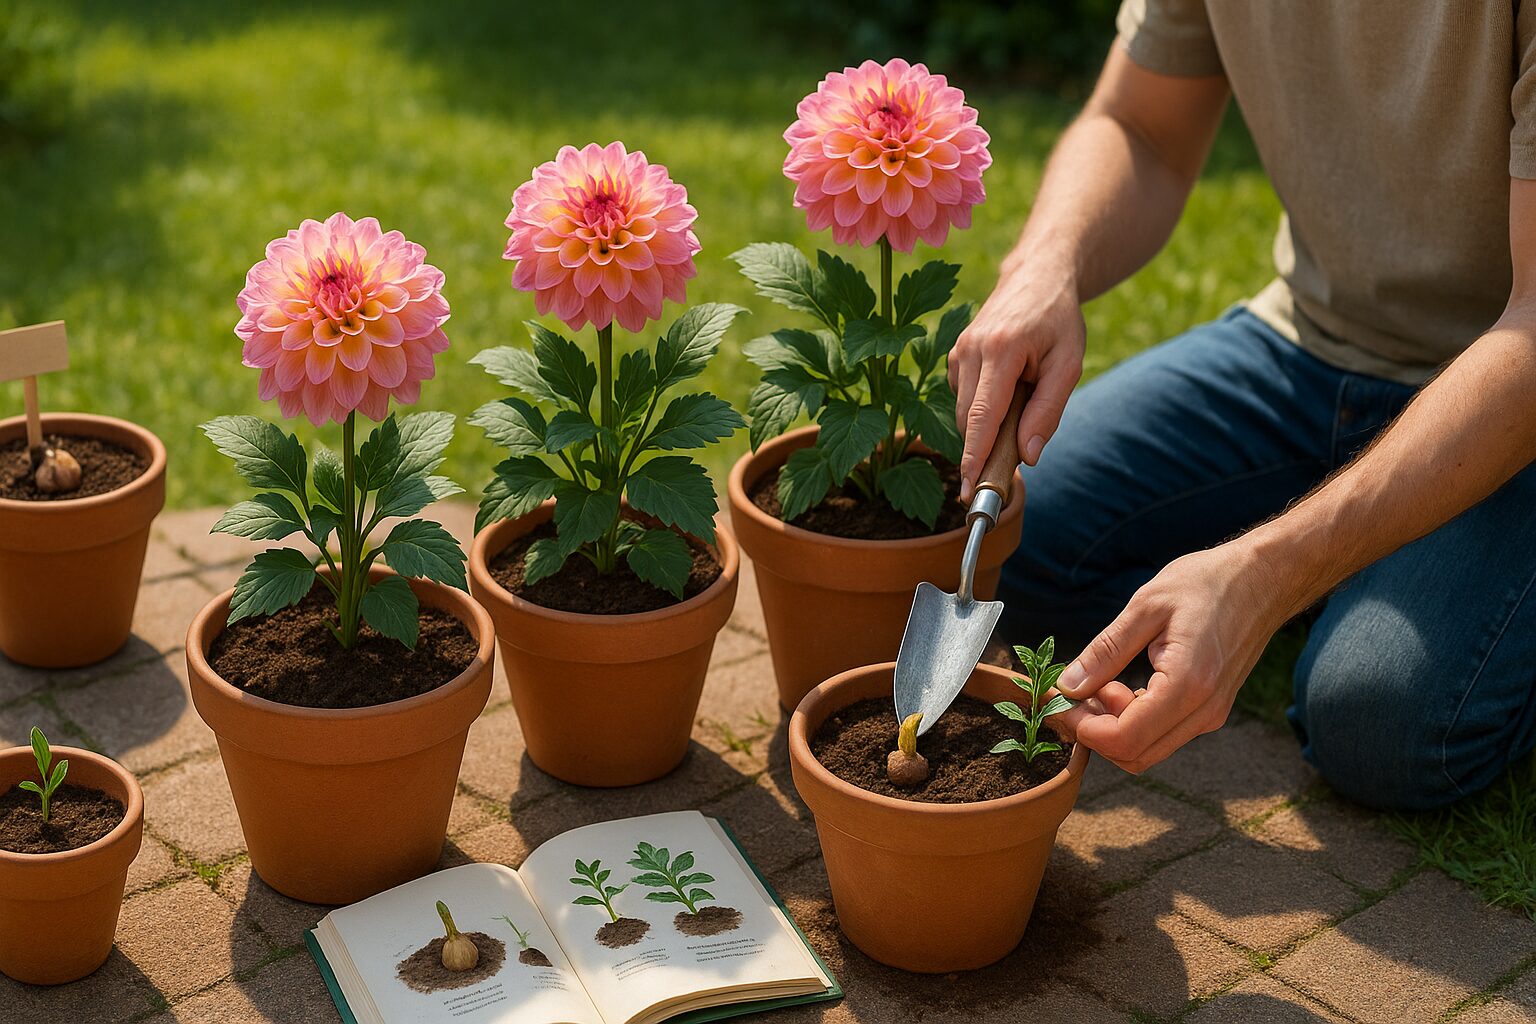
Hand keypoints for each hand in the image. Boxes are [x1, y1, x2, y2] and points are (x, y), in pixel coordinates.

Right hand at [949, 262, 1084, 501]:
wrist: (1038, 276)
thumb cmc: (1058, 320)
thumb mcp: (1069, 365)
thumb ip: (1048, 410)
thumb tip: (1029, 455)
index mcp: (1001, 350)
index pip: (982, 416)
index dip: (974, 456)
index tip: (969, 489)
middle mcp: (970, 349)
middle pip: (969, 420)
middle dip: (984, 448)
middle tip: (1012, 463)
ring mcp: (958, 351)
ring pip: (963, 412)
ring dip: (986, 426)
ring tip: (1021, 406)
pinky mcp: (955, 355)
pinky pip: (963, 398)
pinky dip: (982, 408)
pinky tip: (1007, 391)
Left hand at [1048, 540, 1291, 772]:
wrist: (1262, 579)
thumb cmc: (1206, 583)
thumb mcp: (1145, 607)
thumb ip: (1105, 652)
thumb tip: (1068, 686)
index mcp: (1188, 685)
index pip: (1125, 739)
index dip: (1084, 729)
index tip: (1061, 700)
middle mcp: (1204, 711)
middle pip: (1135, 756)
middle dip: (1095, 732)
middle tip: (1074, 692)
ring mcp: (1210, 715)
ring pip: (1148, 749)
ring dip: (1113, 726)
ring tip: (1100, 682)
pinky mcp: (1209, 711)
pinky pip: (1162, 734)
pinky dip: (1131, 721)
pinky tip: (1120, 685)